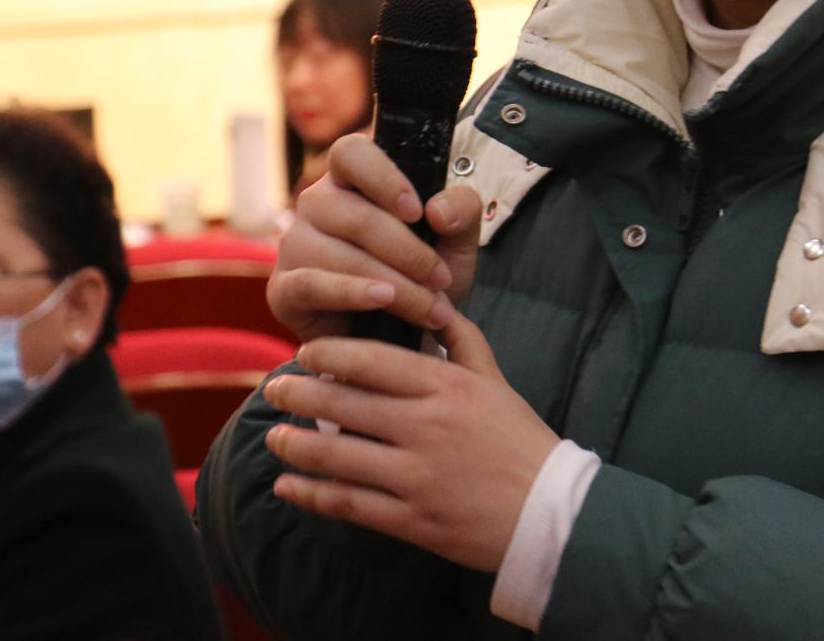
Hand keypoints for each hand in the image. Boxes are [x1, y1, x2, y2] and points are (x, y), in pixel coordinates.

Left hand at [263, 314, 559, 573]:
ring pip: (338, 454)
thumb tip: (434, 303)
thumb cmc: (521, 440)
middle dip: (299, 394)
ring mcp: (417, 476)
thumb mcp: (496, 380)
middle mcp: (426, 426)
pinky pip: (349, 503)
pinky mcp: (411, 519)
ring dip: (295, 445)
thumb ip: (462, 340)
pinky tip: (288, 485)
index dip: (329, 354)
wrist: (550, 512)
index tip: (304, 353)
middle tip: (273, 389)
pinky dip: (312, 494)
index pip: (373, 360)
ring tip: (273, 436)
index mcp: (447, 386)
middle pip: (345, 404)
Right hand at [268, 134, 483, 342]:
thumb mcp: (456, 241)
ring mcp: (294, 244)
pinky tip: (382, 301)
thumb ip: (461, 211)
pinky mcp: (284, 288)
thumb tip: (437, 210)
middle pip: (355, 215)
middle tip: (442, 280)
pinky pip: (311, 284)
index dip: (383, 178)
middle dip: (408, 253)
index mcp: (352, 177)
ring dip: (394, 284)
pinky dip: (351, 293)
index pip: (351, 153)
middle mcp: (316, 204)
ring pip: (339, 255)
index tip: (418, 211)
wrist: (401, 336)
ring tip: (430, 309)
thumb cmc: (424, 275)